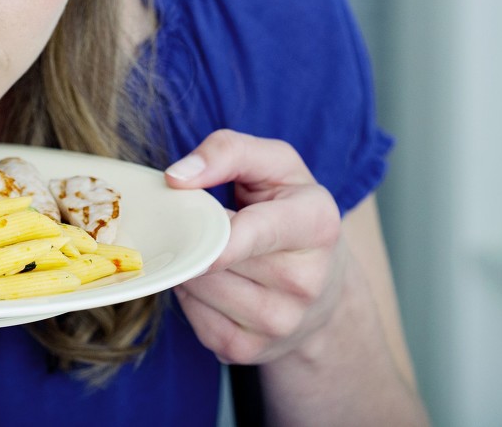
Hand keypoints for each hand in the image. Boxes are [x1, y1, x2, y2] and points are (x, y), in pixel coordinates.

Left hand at [165, 130, 343, 364]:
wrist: (325, 284)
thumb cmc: (289, 209)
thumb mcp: (274, 164)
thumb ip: (228, 151)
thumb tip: (176, 179)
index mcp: (317, 223)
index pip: (250, 231)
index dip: (208, 224)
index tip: (179, 200)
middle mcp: (306, 280)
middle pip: (212, 257)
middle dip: (195, 236)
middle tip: (204, 223)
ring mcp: (281, 322)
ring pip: (197, 286)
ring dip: (189, 265)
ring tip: (213, 252)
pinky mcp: (250, 350)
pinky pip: (192, 316)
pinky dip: (190, 295)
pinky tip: (214, 281)